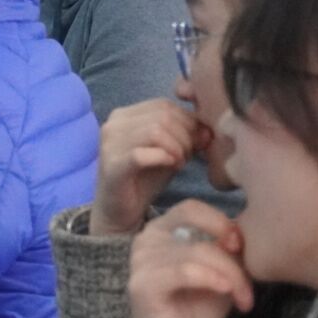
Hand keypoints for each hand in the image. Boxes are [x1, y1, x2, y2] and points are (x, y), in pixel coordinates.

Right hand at [91, 99, 207, 235]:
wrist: (120, 212)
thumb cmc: (144, 179)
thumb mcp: (169, 153)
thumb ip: (186, 136)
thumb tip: (207, 129)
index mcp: (124, 115)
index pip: (164, 105)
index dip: (187, 122)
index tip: (194, 144)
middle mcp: (113, 124)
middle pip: (162, 116)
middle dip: (184, 137)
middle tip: (186, 157)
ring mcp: (109, 144)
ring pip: (155, 132)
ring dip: (176, 148)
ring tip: (178, 163)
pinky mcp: (111, 166)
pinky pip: (142, 154)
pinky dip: (163, 158)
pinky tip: (169, 166)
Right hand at [119, 201, 252, 317]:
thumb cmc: (194, 310)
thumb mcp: (219, 275)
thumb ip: (227, 253)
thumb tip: (241, 235)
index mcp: (161, 231)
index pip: (191, 207)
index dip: (220, 222)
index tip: (242, 248)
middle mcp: (145, 239)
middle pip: (199, 231)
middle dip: (232, 257)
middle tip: (249, 285)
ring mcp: (140, 261)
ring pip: (198, 253)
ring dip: (230, 276)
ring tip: (244, 300)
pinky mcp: (142, 284)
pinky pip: (185, 272)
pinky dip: (212, 280)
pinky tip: (227, 294)